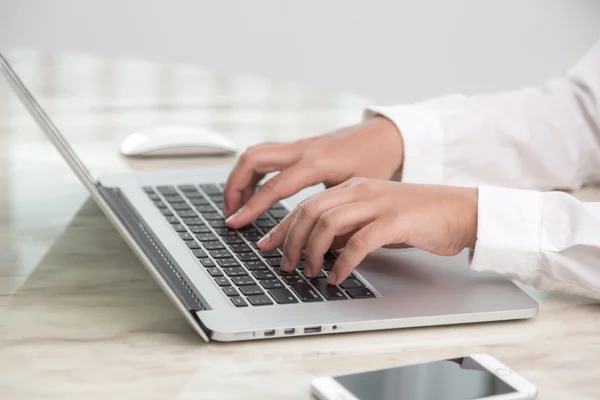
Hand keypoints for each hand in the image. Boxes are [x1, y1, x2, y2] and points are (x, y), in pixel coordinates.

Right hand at [223, 117, 402, 227]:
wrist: (385, 136)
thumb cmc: (376, 162)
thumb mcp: (357, 190)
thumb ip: (332, 211)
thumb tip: (316, 245)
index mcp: (317, 163)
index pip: (274, 186)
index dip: (252, 207)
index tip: (236, 223)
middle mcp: (302, 150)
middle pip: (252, 160)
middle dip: (235, 186)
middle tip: (231, 213)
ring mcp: (298, 145)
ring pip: (255, 153)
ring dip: (240, 177)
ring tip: (236, 204)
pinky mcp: (299, 145)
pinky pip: (266, 154)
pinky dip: (253, 171)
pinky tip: (254, 190)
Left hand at [257, 179, 478, 284]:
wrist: (461, 211)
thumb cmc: (418, 218)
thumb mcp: (374, 220)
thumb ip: (346, 229)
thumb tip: (318, 247)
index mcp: (352, 187)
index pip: (306, 204)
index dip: (283, 227)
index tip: (267, 245)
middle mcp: (360, 190)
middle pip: (309, 211)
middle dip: (291, 240)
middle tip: (286, 264)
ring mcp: (377, 203)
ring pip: (328, 223)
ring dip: (313, 251)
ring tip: (310, 272)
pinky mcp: (395, 220)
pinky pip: (359, 242)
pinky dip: (343, 262)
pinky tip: (338, 277)